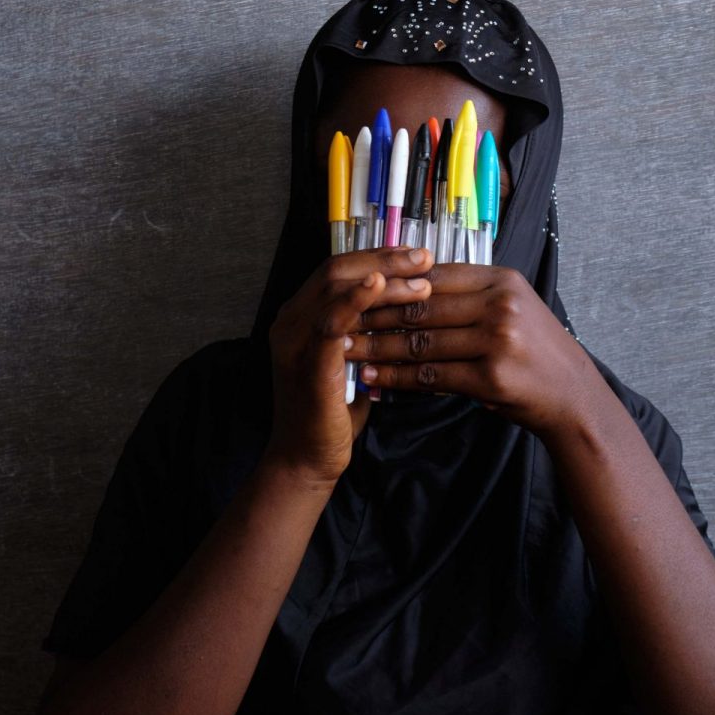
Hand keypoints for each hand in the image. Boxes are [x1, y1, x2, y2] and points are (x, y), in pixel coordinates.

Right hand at [264, 247, 436, 486]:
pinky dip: (356, 299)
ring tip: (420, 279)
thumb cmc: (335, 413)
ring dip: (382, 278)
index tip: (415, 256)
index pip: (338, 270)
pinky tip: (380, 286)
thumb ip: (365, 332)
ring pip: (336, 288)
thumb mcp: (353, 361)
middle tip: (423, 258)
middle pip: (337, 270)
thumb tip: (407, 306)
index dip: (377, 257)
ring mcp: (294, 339)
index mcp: (301, 316)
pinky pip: (330, 321)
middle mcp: (291, 320)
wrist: (308, 459)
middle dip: (384, 259)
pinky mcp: (306, 362)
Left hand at [349, 264, 601, 440]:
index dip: (392, 283)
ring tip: (347, 350)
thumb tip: (413, 280)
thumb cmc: (534, 352)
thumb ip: (469, 293)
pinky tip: (375, 377)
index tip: (358, 291)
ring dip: (379, 347)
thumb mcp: (511, 307)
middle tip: (339, 319)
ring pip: (421, 341)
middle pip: (423, 305)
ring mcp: (497, 340)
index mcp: (501, 280)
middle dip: (376, 314)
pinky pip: (431, 374)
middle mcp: (500, 304)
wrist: (572, 396)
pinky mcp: (491, 377)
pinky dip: (398, 377)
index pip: (433, 274)